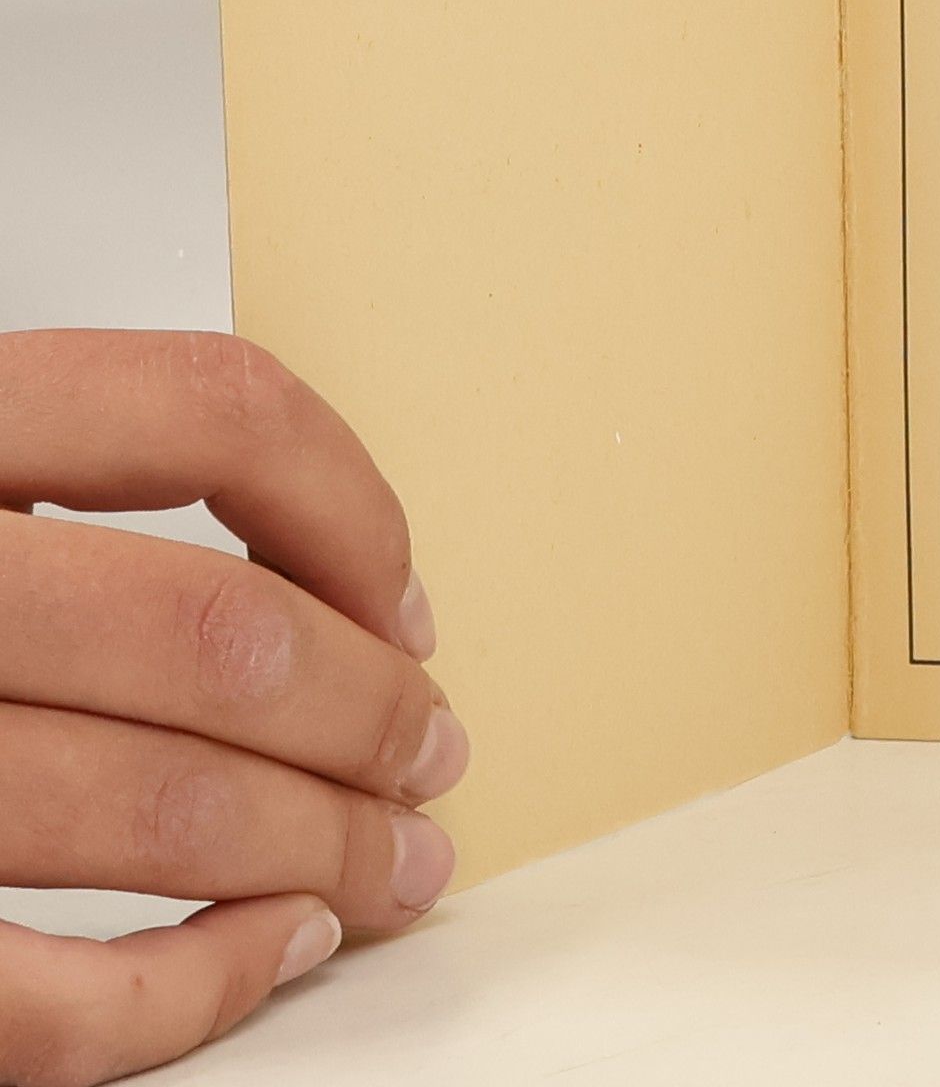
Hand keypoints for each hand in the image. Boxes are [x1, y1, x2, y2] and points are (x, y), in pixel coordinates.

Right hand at [0, 330, 467, 1086]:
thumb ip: (78, 484)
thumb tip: (336, 581)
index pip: (215, 409)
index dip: (351, 505)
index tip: (402, 593)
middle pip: (219, 633)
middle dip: (371, 710)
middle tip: (430, 750)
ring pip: (162, 811)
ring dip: (328, 846)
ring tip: (397, 859)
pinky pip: (42, 996)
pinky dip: (191, 987)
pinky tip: (268, 949)